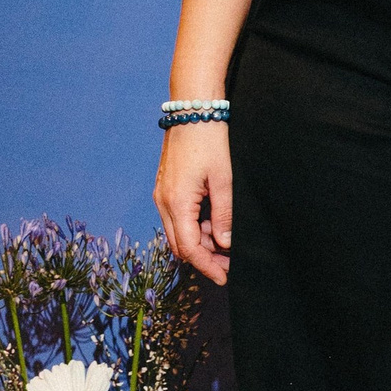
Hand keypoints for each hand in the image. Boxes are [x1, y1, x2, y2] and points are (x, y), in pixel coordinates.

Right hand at [155, 124, 232, 284]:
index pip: (189, 248)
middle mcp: (163, 202)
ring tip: (227, 244)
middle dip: (204, 259)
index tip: (224, 278)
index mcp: (177, 203)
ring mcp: (162, 195)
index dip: (207, 266)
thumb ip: (224, 215)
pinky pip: (178, 218)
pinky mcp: (166, 188)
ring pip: (179, 232)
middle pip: (180, 245)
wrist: (193, 111)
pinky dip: (195, 227)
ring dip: (200, 242)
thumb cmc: (211, 141)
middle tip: (229, 266)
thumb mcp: (223, 180)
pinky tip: (214, 225)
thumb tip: (224, 244)